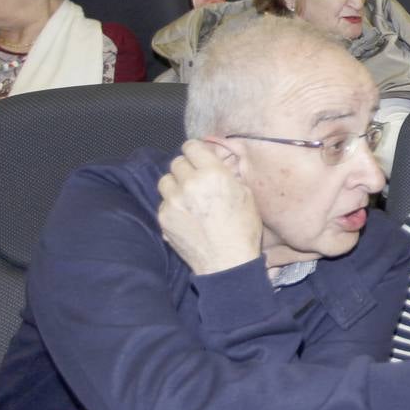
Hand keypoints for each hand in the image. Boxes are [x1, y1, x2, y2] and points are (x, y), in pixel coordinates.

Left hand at [156, 140, 262, 275]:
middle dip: (187, 168)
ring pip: (165, 180)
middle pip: (177, 162)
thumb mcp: (246, 196)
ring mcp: (173, 201)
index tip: (197, 155)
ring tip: (187, 195)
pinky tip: (185, 214)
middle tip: (196, 179)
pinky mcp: (163, 217)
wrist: (227, 262)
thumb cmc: (243, 229)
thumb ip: (227, 176)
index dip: (195, 150)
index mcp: (213, 174)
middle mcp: (190, 184)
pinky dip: (172, 204)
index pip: (192, 147)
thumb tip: (217, 165)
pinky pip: (163, 201)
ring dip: (175, 184)